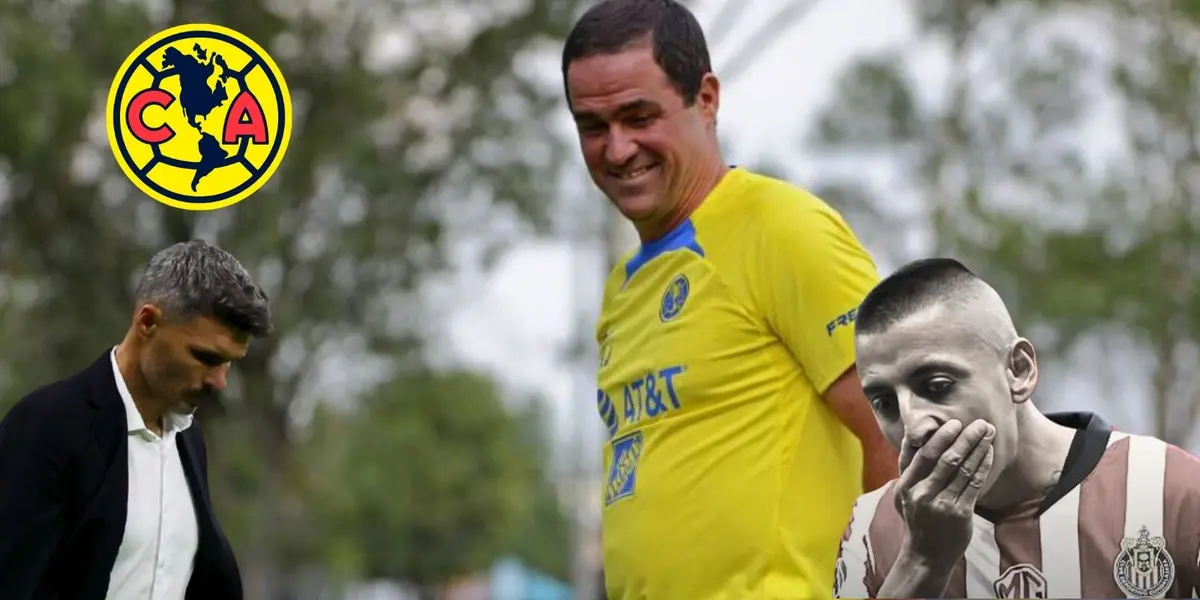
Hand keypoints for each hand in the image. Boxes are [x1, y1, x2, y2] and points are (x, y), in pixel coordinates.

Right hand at [893, 419, 994, 567]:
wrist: (926, 554)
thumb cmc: (918, 518)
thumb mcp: (904, 495)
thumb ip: (911, 470)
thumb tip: (920, 438)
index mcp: (905, 485)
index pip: (921, 454)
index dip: (938, 437)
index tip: (954, 422)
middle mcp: (921, 493)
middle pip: (944, 458)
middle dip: (964, 438)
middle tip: (979, 423)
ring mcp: (940, 504)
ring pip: (962, 469)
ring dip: (977, 448)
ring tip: (988, 433)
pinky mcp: (959, 513)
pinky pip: (974, 484)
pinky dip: (982, 466)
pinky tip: (988, 454)